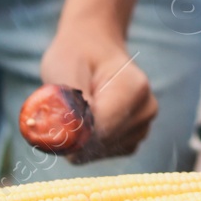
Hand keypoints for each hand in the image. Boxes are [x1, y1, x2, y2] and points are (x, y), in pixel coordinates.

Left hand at [40, 26, 157, 161]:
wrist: (94, 48)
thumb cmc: (76, 55)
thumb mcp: (64, 68)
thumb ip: (68, 102)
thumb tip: (73, 138)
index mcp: (134, 88)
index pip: (100, 130)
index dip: (70, 128)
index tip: (54, 112)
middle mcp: (146, 109)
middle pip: (99, 143)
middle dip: (73, 131)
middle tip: (63, 104)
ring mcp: (143, 126)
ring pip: (98, 152)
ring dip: (79, 137)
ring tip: (78, 106)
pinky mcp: (134, 139)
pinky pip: (101, 153)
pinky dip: (86, 142)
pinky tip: (85, 118)